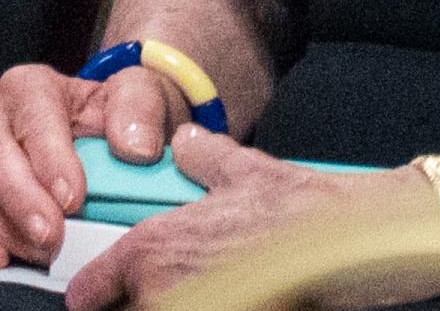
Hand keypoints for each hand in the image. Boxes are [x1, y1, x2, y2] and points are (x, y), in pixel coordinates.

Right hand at [0, 61, 188, 270]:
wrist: (100, 143)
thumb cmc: (114, 117)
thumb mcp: (138, 94)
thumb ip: (140, 106)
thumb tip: (134, 147)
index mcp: (29, 88)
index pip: (31, 115)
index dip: (49, 157)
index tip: (73, 197)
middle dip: (19, 198)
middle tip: (51, 234)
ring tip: (41, 252)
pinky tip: (1, 262)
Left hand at [65, 128, 399, 310]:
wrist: (347, 244)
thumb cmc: (296, 210)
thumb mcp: (241, 170)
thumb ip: (202, 157)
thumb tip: (187, 144)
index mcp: (153, 250)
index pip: (93, 288)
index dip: (92, 291)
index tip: (91, 295)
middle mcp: (163, 292)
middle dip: (133, 301)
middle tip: (156, 285)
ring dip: (169, 303)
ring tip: (198, 288)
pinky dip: (205, 306)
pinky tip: (227, 294)